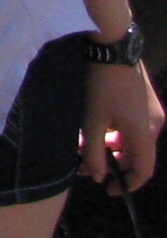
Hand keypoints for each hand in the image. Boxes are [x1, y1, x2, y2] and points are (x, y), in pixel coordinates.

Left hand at [80, 58, 162, 191]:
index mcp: (145, 133)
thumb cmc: (101, 86)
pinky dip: (114, 132)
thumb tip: (97, 178)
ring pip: (131, 140)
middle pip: (136, 155)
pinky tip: (94, 128)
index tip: (107, 190)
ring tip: (83, 145)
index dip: (127, 184)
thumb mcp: (92, 122)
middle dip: (111, 163)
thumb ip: (94, 153)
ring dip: (110, 147)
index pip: (143, 170)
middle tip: (85, 165)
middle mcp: (154, 125)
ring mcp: (151, 112)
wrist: (113, 46)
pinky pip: (131, 126)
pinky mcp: (144, 101)